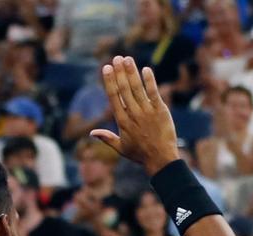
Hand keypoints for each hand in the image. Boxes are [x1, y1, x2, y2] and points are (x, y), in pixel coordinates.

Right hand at [89, 57, 177, 173]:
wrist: (161, 159)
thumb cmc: (140, 154)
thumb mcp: (121, 147)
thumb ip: (106, 137)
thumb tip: (91, 133)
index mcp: (122, 121)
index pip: (114, 97)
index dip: (109, 81)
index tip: (106, 68)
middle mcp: (133, 114)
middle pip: (124, 89)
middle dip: (120, 72)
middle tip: (116, 58)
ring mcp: (147, 111)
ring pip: (137, 88)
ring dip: (132, 72)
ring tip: (127, 59)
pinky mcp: (160, 110)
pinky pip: (154, 93)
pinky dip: (149, 81)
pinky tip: (146, 70)